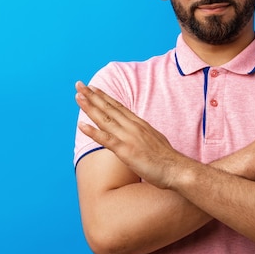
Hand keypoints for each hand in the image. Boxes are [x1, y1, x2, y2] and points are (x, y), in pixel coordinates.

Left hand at [75, 81, 190, 188]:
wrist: (176, 169)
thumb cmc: (167, 159)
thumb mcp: (154, 140)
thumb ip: (143, 135)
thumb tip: (137, 135)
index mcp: (139, 124)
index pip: (118, 107)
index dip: (104, 97)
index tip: (93, 88)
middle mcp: (133, 127)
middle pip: (109, 108)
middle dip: (93, 96)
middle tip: (79, 84)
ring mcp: (129, 137)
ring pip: (105, 119)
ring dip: (90, 107)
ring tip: (78, 96)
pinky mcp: (126, 150)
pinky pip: (106, 139)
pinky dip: (93, 132)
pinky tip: (81, 125)